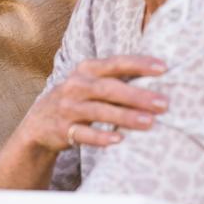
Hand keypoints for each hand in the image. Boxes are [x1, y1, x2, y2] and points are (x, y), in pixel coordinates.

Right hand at [24, 55, 169, 150]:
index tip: (164, 68)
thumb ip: (116, 80)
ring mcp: (67, 108)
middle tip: (163, 103)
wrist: (39, 123)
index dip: (138, 64)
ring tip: (149, 122)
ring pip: (98, 111)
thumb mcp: (90, 83)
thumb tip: (160, 80)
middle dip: (136, 96)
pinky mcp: (62, 129)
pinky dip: (100, 137)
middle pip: (108, 88)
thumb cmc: (78, 100)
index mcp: (86, 70)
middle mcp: (75, 86)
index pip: (115, 63)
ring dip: (124, 116)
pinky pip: (83, 133)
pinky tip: (118, 140)